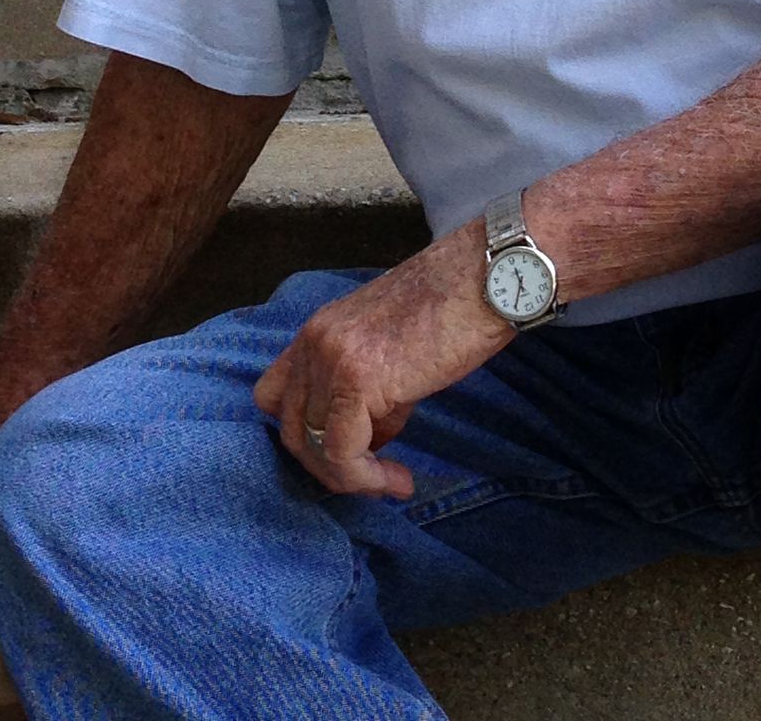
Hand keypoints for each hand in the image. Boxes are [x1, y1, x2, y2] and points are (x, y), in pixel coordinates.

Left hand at [252, 221, 512, 499]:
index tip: (349, 450)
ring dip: (351, 477)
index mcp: (319, 329)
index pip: (274, 396)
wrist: (486, 279)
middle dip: (329, 464)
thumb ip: (370, 389)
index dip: (305, 432)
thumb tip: (372, 440)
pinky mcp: (357, 381)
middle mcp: (313, 341)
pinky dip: (366, 478)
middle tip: (375, 476)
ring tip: (393, 481)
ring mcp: (331, 359)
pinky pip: (343, 453)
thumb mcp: (394, 347)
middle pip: (290, 429)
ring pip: (313, 447)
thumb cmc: (455, 307)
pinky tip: (398, 480)